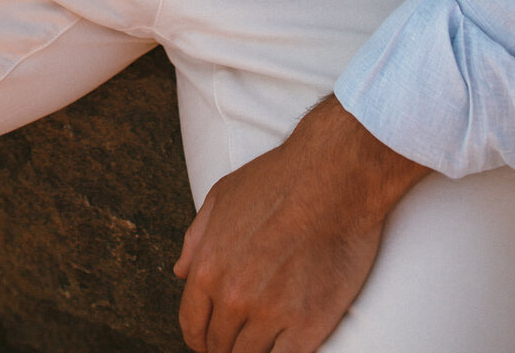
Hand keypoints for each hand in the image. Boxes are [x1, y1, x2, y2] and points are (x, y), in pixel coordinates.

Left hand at [174, 97, 426, 352]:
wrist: (334, 178)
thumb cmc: (279, 180)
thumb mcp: (223, 196)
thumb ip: (197, 237)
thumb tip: (180, 271)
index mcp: (208, 266)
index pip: (192, 324)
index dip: (198, 338)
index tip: (208, 342)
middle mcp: (234, 296)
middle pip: (220, 347)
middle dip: (226, 346)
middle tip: (238, 343)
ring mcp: (271, 314)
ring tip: (263, 343)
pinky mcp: (309, 326)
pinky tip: (285, 347)